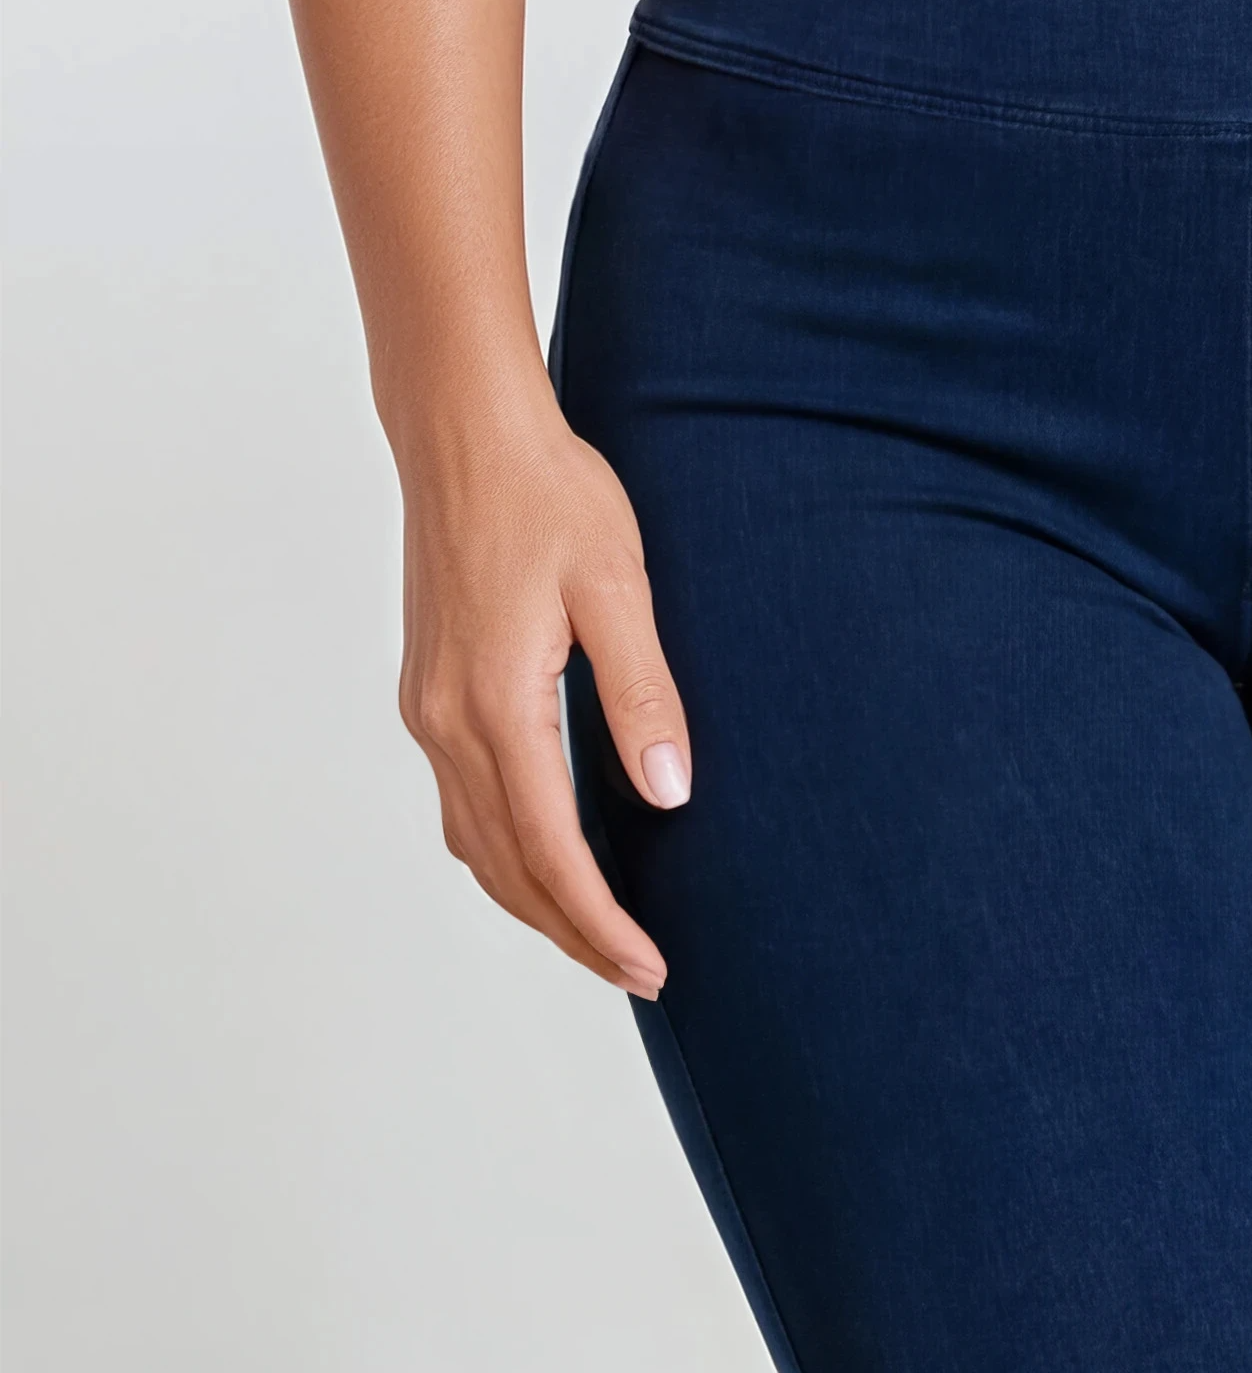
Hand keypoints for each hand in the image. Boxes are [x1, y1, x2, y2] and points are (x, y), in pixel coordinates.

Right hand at [396, 392, 690, 997]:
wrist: (464, 434)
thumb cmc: (549, 494)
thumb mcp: (617, 586)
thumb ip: (641, 695)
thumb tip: (669, 796)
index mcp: (496, 705)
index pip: (550, 851)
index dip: (599, 922)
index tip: (648, 967)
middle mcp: (447, 722)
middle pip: (506, 867)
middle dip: (569, 931)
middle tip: (635, 971)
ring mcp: (428, 708)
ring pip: (475, 843)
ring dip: (531, 898)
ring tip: (596, 930)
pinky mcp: (427, 689)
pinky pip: (461, 801)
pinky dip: (502, 848)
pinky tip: (542, 848)